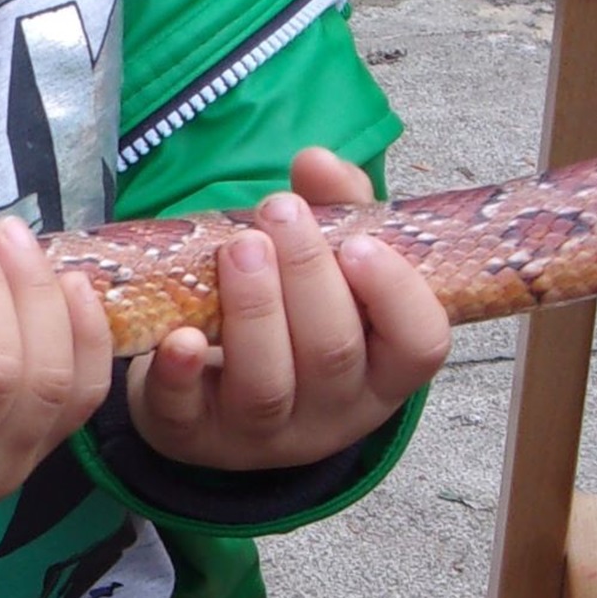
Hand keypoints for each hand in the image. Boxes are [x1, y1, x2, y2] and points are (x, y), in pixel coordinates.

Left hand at [126, 147, 449, 469]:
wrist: (213, 395)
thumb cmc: (289, 313)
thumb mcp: (327, 264)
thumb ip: (336, 207)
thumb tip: (316, 162)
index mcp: (381, 369)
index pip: (419, 344)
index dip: (396, 295)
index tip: (360, 242)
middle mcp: (332, 410)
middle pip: (332, 354)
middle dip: (307, 276)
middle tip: (280, 211)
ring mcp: (262, 432)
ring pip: (266, 386)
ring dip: (253, 311)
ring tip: (238, 246)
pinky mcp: (194, 435)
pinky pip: (185, 414)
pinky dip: (179, 375)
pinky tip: (177, 336)